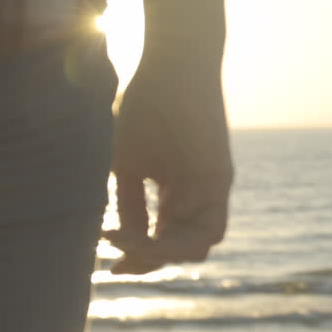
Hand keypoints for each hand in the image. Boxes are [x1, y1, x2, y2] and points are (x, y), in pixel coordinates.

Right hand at [104, 58, 232, 274]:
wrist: (173, 63)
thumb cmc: (146, 104)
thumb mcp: (128, 163)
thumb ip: (129, 203)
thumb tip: (120, 239)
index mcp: (176, 188)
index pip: (162, 238)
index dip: (137, 258)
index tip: (110, 267)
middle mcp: (198, 193)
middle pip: (180, 249)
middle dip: (147, 263)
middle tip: (117, 261)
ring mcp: (212, 188)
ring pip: (198, 247)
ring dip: (163, 256)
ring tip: (133, 244)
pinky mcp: (220, 180)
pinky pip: (210, 232)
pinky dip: (179, 244)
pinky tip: (149, 235)